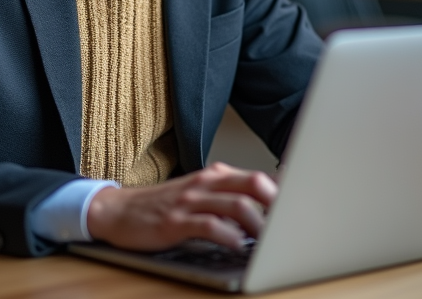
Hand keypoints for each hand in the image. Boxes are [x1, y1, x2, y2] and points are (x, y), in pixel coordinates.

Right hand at [85, 162, 276, 251]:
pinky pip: (210, 225)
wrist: (118, 211)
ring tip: (270, 241)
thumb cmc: (163, 206)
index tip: (303, 208)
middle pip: (253, 184)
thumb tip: (267, 213)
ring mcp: (190, 201)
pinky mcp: (176, 221)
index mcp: (214, 175)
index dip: (283, 193)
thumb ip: (228, 198)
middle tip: (292, 225)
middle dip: (278, 205)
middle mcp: (205, 183)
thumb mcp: (198, 194)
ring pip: (236, 205)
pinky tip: (238, 245)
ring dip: (259, 224)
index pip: (257, 177)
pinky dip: (229, 236)